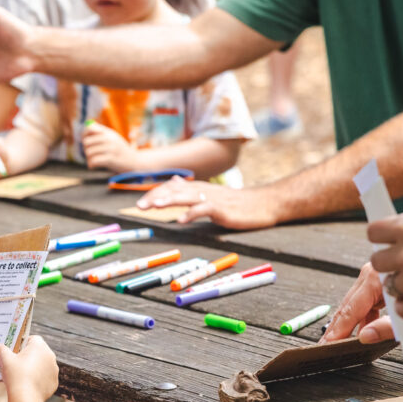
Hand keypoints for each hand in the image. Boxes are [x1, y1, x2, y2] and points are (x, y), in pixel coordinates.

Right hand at [0, 335, 58, 401]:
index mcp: (39, 346)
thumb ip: (2, 349)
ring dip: (35, 367)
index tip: (15, 350)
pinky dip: (39, 378)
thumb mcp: (5, 360)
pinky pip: (46, 377)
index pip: (33, 339)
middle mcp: (50, 356)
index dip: (23, 343)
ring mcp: (54, 369)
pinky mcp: (54, 382)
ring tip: (22, 374)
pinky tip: (29, 384)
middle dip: (29, 355)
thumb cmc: (15, 375)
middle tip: (17, 362)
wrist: (26, 398)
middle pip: (39, 351)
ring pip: (43, 364)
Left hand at [82, 122, 135, 171]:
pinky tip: (93, 166)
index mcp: (109, 132)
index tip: (87, 142)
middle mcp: (110, 138)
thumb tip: (86, 126)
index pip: (89, 128)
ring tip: (93, 161)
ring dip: (88, 158)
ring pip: (89, 152)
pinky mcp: (111, 159)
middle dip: (85, 149)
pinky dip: (91, 164)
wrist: (134, 162)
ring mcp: (111, 148)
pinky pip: (94, 160)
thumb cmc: (120, 150)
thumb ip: (101, 133)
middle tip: (90, 154)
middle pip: (86, 141)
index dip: (84, 135)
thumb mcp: (113, 138)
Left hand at [136, 178, 280, 229]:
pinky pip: (204, 210)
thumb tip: (173, 181)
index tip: (140, 203)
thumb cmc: (236, 202)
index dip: (155, 194)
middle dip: (156, 198)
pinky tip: (181, 220)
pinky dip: (192, 214)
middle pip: (175, 191)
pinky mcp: (223, 209)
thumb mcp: (209, 193)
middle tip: (139, 206)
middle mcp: (203, 190)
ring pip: (187, 197)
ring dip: (170, 201)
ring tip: (155, 207)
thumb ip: (190, 188)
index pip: (171, 188)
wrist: (263, 203)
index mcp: (198, 188)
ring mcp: (213, 199)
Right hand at [321, 263, 392, 343]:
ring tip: (340, 339)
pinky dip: (363, 314)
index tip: (328, 342)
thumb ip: (385, 327)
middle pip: (348, 304)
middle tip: (327, 343)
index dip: (338, 328)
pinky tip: (361, 328)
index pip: (350, 309)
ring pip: (355, 301)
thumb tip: (363, 337)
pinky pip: (365, 298)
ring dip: (351, 321)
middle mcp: (371, 272)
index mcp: (375, 278)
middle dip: (339, 326)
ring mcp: (374, 274)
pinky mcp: (380, 278)